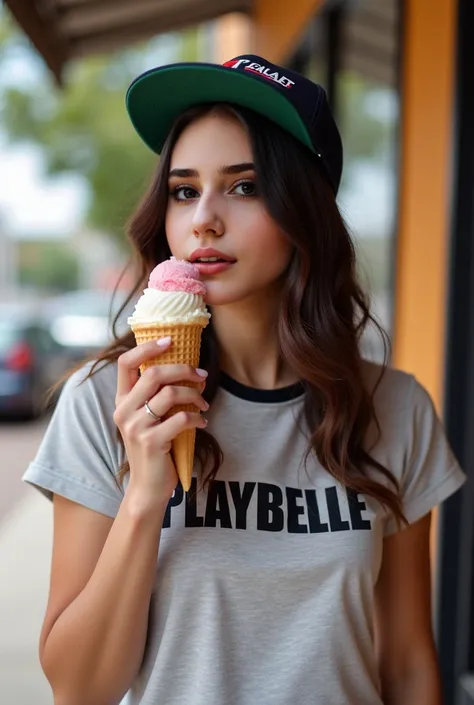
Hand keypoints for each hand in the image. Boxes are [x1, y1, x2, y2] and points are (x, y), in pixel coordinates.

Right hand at [114, 337, 208, 507]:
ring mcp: (135, 427)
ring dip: (194, 396)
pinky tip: (202, 422)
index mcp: (121, 401)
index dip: (147, 347)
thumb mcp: (148, 417)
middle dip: (184, 370)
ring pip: (170, 394)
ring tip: (204, 404)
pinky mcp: (151, 442)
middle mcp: (123, 411)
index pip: (125, 363)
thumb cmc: (155, 447)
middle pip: (154, 374)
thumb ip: (154, 395)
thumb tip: (183, 366)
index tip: (170, 340)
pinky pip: (181, 418)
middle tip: (202, 376)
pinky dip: (197, 417)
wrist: (148, 487)